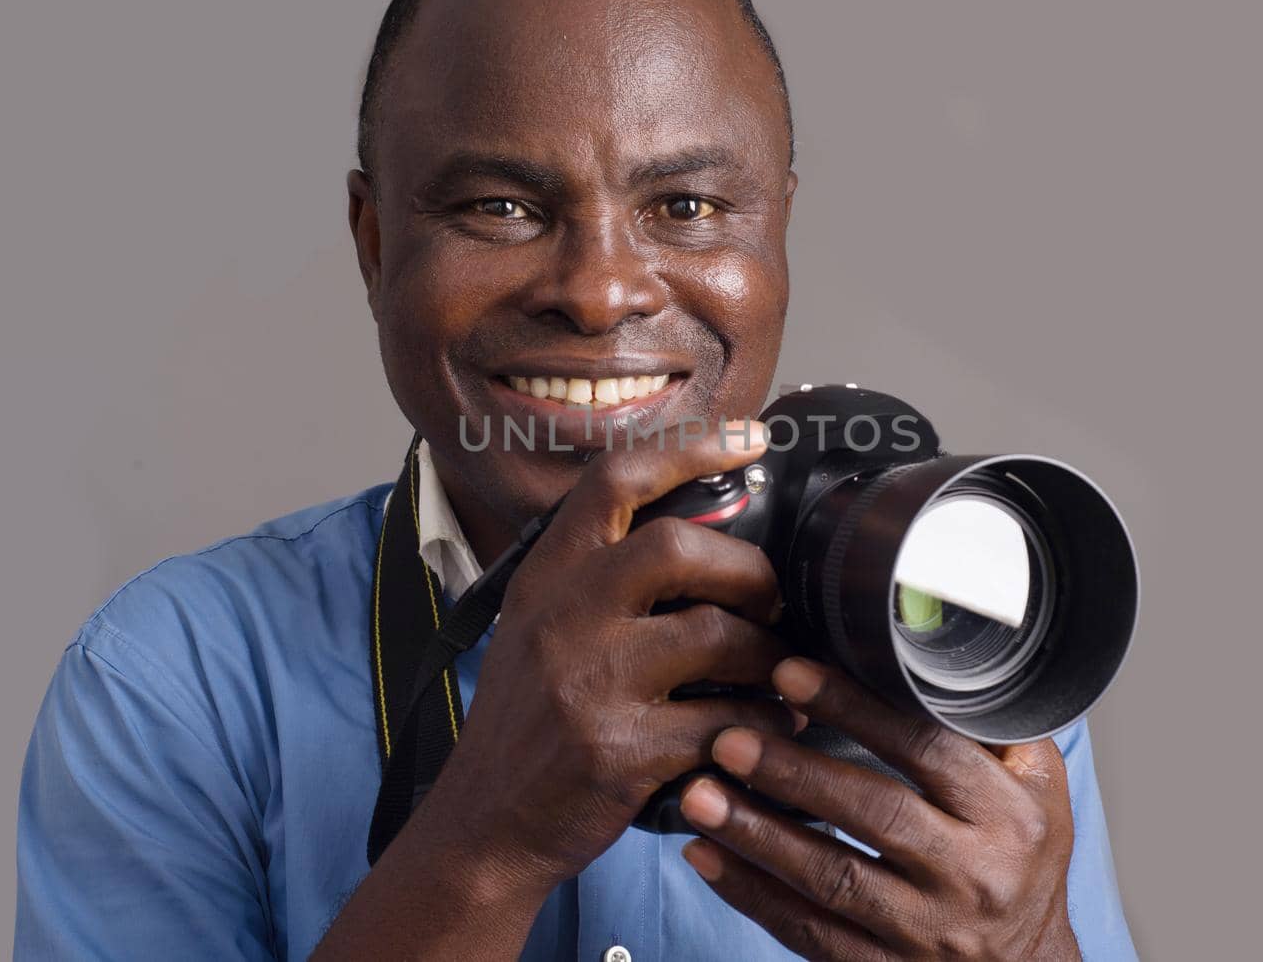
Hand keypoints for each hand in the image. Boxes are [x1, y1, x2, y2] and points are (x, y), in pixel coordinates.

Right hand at [406, 419, 796, 892]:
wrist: (484, 822)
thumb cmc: (526, 721)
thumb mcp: (538, 626)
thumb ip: (599, 576)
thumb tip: (699, 533)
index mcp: (548, 577)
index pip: (615, 480)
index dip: (691, 447)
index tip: (750, 439)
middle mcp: (564, 618)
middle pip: (680, 547)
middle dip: (749, 572)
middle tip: (769, 601)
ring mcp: (590, 684)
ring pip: (719, 637)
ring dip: (769, 656)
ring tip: (778, 673)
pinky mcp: (621, 752)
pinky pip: (726, 721)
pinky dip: (763, 725)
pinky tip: (767, 728)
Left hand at [678, 658, 1080, 960]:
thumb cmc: (1022, 863)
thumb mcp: (1037, 790)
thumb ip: (984, 729)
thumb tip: (913, 654)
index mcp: (1007, 815)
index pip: (925, 748)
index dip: (855, 708)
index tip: (791, 674)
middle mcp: (972, 874)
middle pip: (875, 813)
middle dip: (793, 772)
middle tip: (728, 738)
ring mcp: (927, 931)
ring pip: (833, 878)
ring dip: (758, 834)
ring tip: (700, 793)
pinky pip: (810, 935)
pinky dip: (752, 895)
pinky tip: (707, 857)